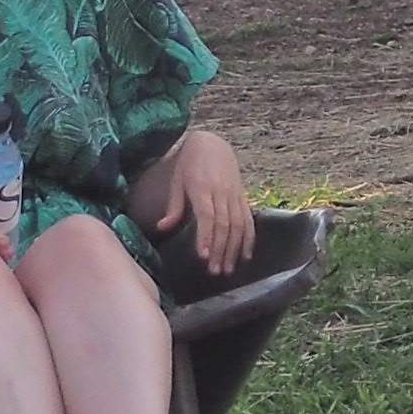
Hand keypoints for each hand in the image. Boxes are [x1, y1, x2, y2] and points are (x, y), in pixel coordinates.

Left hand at [146, 130, 254, 275]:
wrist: (212, 142)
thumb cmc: (190, 163)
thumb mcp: (177, 181)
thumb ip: (174, 206)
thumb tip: (163, 228)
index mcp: (202, 187)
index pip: (207, 215)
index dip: (206, 236)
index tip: (203, 256)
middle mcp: (221, 191)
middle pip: (224, 224)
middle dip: (220, 249)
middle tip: (214, 271)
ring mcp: (234, 194)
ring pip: (238, 224)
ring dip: (234, 248)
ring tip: (228, 269)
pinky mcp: (242, 196)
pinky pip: (248, 219)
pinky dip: (249, 238)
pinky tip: (246, 255)